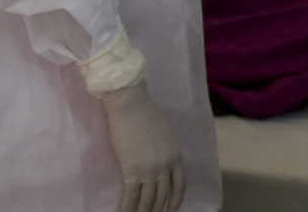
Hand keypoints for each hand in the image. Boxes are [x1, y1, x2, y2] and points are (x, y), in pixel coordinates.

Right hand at [98, 80, 185, 211]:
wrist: (131, 106)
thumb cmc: (144, 117)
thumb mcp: (163, 137)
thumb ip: (164, 153)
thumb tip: (157, 166)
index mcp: (176, 156)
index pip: (180, 185)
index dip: (176, 201)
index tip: (171, 211)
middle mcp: (166, 166)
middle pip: (162, 196)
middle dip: (156, 210)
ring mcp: (150, 170)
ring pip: (147, 201)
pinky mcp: (132, 172)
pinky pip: (131, 197)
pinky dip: (127, 208)